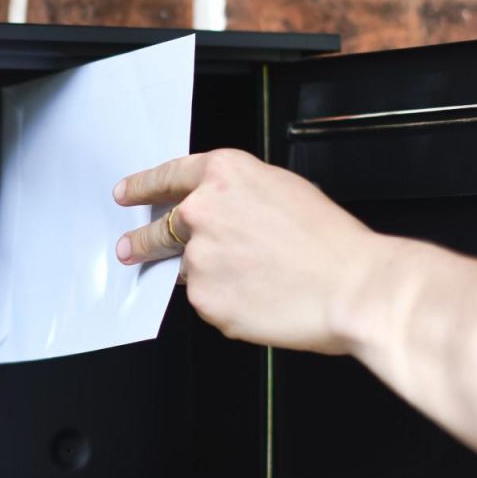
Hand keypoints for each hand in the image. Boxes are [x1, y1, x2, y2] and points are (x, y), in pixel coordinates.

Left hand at [113, 149, 383, 353]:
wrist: (351, 287)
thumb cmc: (330, 242)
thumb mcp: (282, 191)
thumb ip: (238, 198)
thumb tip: (222, 215)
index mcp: (224, 174)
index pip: (168, 177)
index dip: (142, 186)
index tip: (125, 193)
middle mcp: (202, 211)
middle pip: (159, 228)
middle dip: (141, 241)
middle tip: (130, 248)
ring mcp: (199, 257)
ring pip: (188, 268)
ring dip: (207, 275)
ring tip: (248, 281)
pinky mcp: (204, 298)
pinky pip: (207, 301)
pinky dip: (227, 303)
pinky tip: (260, 299)